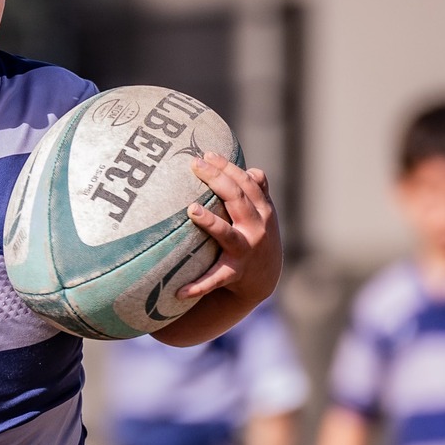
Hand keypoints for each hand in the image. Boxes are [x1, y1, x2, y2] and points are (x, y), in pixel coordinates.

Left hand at [178, 158, 281, 304]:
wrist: (264, 279)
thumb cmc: (258, 238)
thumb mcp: (264, 214)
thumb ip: (259, 192)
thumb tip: (253, 169)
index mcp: (262, 210)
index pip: (246, 182)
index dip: (227, 167)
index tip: (206, 154)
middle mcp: (257, 228)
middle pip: (237, 199)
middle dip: (217, 179)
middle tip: (195, 165)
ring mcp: (246, 250)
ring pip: (228, 234)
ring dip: (211, 222)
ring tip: (192, 210)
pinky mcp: (235, 272)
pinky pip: (215, 278)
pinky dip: (198, 286)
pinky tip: (179, 291)